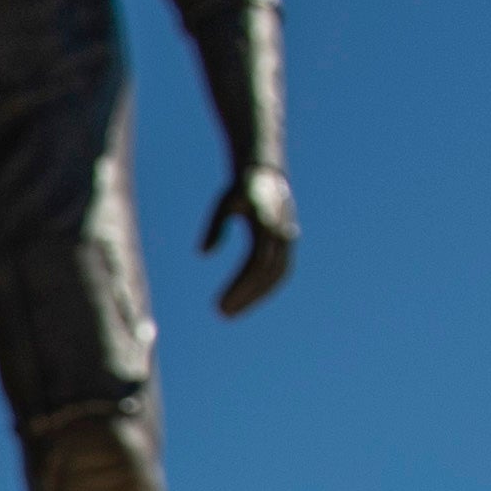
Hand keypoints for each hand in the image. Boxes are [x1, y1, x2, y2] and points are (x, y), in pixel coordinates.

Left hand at [202, 167, 298, 315]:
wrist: (268, 175)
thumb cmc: (241, 189)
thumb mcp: (224, 203)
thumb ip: (215, 227)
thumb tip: (203, 254)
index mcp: (268, 225)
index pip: (256, 263)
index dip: (240, 286)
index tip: (221, 302)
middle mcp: (282, 234)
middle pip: (267, 274)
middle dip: (246, 296)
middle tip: (222, 314)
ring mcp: (288, 240)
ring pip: (277, 276)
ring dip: (256, 297)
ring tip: (231, 312)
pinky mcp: (288, 244)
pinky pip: (280, 271)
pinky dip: (265, 288)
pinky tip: (247, 300)